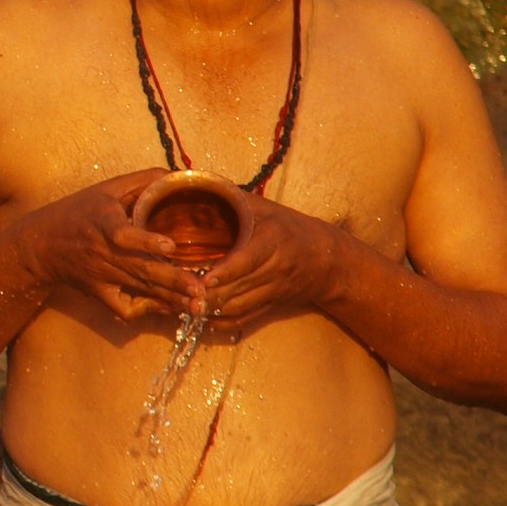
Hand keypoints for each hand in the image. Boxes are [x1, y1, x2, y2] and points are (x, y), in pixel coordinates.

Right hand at [16, 171, 205, 323]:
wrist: (39, 245)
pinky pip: (123, 308)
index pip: (122, 235)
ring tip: (197, 304)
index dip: (146, 241)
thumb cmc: (77, 212)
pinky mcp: (99, 292)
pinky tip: (167, 307)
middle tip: (200, 289)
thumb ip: (141, 181)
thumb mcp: (105, 189)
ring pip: (140, 289)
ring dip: (169, 298)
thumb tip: (177, 176)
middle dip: (172, 281)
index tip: (170, 246)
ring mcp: (101, 276)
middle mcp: (102, 252)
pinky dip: (145, 310)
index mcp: (102, 222)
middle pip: (140, 269)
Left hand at [193, 196, 350, 330]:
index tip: (205, 278)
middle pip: (239, 288)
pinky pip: (244, 320)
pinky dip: (220, 322)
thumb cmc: (288, 226)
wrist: (328, 259)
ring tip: (182, 303)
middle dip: (208, 294)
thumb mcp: (264, 208)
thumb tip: (195, 183)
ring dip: (209, 310)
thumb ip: (232, 198)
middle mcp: (276, 269)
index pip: (248, 260)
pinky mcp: (271, 306)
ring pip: (238, 308)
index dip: (226, 271)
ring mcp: (275, 291)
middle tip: (179, 292)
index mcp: (274, 240)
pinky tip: (199, 316)